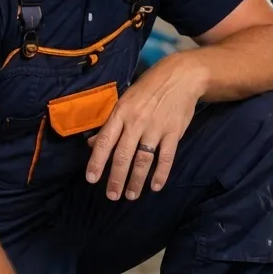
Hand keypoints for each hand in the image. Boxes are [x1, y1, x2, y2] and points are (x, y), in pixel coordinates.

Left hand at [86, 54, 204, 199]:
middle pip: (123, 155)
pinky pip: (166, 157)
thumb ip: (110, 124)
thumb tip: (91, 144)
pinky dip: (161, 173)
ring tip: (131, 195)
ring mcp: (156, 128)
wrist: (181, 76)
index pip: (105, 141)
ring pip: (143, 159)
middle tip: (112, 196)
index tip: (91, 179)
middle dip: (116, 178)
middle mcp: (136, 122)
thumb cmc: (148, 89)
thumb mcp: (125, 101)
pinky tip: (155, 186)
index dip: (97, 161)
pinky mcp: (174, 132)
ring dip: (136, 180)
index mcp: (121, 113)